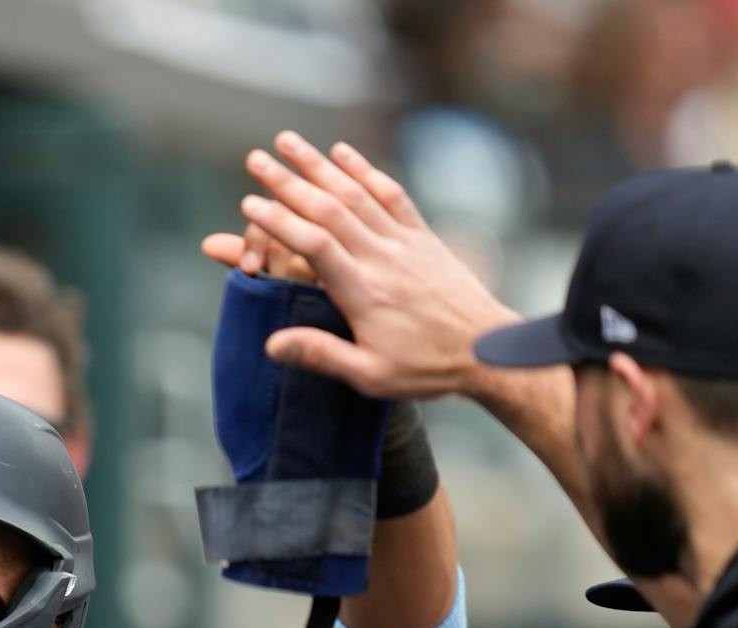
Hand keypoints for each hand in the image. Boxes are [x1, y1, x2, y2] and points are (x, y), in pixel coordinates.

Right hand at [222, 133, 521, 398]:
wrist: (488, 351)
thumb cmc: (427, 368)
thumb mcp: (371, 376)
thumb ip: (321, 355)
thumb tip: (272, 344)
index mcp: (363, 292)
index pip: (314, 245)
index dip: (280, 222)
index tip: (250, 204)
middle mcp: (382, 258)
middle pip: (329, 209)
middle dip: (288, 181)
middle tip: (255, 159)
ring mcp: (404, 242)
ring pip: (356, 193)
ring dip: (319, 164)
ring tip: (288, 140)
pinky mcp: (422, 237)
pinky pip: (392, 194)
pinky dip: (365, 170)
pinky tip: (343, 151)